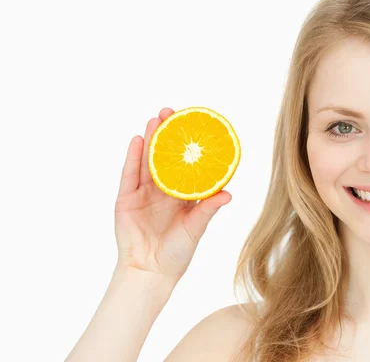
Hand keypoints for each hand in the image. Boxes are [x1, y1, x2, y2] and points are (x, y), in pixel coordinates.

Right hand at [113, 108, 231, 283]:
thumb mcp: (196, 228)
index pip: (187, 164)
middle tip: (172, 112)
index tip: (195, 125)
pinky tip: (138, 140)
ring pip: (148, 160)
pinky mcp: (126, 199)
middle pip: (166, 156)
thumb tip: (228, 194)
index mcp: (183, 195)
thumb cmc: (177, 253)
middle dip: (168, 134)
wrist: (150, 272)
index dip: (190, 146)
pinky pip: (129, 174)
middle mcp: (163, 190)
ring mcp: (143, 193)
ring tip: (156, 119)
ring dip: (151, 139)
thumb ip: (208, 209)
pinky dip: (133, 157)